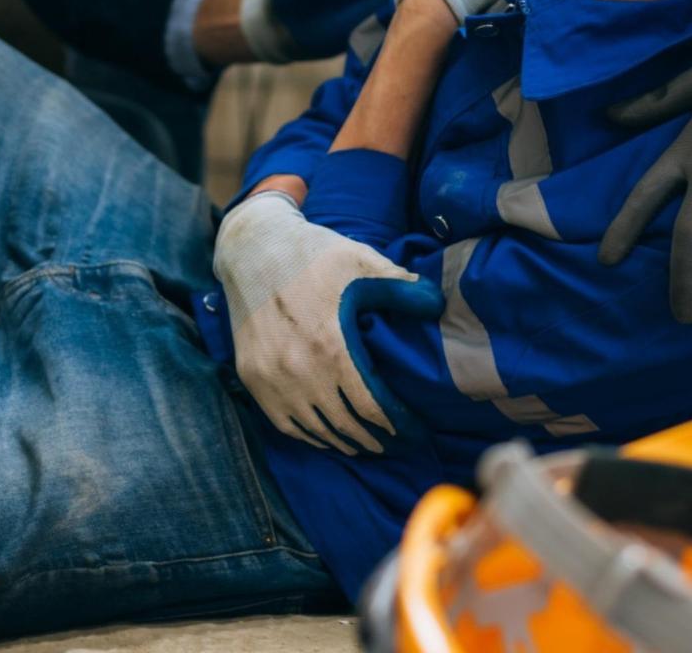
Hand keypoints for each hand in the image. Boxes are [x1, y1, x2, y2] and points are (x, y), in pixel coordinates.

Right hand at [214, 191, 417, 454]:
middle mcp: (299, 370)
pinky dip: (312, 436)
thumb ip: (403, 289)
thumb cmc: (313, 255)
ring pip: (316, 430)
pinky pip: (285, 424)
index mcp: (332, 346)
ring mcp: (271, 378)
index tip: (418, 434)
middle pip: (348, 425)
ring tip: (369, 444)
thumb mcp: (363, 262)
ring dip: (347, 442)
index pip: (374, 407)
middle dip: (379, 440)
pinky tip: (330, 436)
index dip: (400, 427)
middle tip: (399, 443)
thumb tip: (440, 305)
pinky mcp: (252, 378)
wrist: (252, 248)